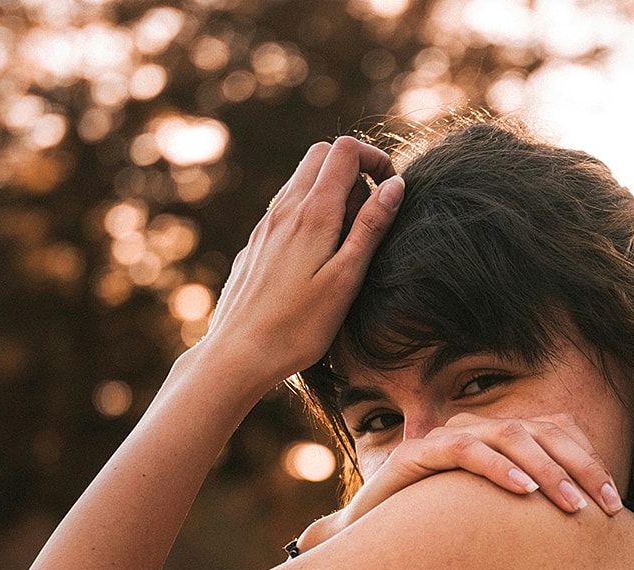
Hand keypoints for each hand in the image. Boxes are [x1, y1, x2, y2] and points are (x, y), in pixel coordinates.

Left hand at [201, 136, 402, 387]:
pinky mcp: (255, 246)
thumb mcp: (346, 279)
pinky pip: (284, 211)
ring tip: (342, 243)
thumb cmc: (298, 327)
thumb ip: (370, 228)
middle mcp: (284, 210)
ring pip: (300, 182)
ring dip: (329, 194)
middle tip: (366, 216)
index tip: (390, 191)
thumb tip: (394, 186)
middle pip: (319, 156)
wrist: (239, 354)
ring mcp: (265, 226)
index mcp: (312, 213)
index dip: (373, 159)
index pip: (344, 150)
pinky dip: (308, 215)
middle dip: (352, 171)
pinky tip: (314, 260)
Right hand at [293, 411, 621, 552]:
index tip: (615, 507)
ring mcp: (445, 439)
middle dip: (578, 468)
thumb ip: (537, 524)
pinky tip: (522, 492)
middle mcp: (476, 433)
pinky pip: (463, 449)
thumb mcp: (501, 534)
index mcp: (500, 445)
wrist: (371, 556)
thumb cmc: (441, 548)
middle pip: (541, 432)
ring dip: (545, 469)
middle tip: (603, 508)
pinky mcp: (417, 456)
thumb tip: (597, 538)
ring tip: (570, 505)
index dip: (590, 463)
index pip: (557, 435)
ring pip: (508, 436)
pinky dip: (496, 467)